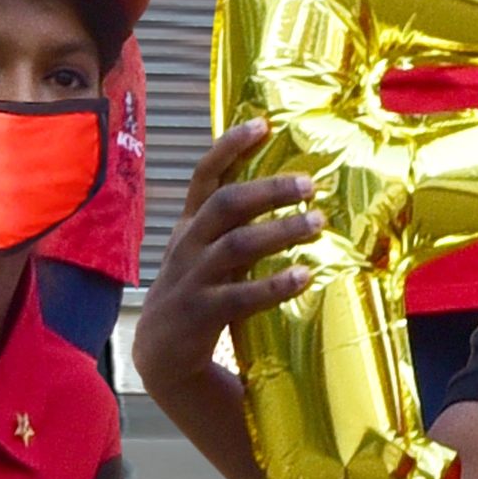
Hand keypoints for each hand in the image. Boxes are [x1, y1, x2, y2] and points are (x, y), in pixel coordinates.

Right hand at [129, 121, 320, 395]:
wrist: (160, 355)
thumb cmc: (196, 295)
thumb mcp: (205, 253)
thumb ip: (233, 226)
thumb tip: (286, 193)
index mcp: (190, 226)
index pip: (205, 176)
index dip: (230, 146)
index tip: (262, 123)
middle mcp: (187, 246)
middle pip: (226, 204)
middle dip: (268, 189)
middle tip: (309, 184)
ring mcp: (191, 280)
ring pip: (236, 244)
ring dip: (280, 231)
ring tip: (317, 223)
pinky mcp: (200, 315)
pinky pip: (240, 295)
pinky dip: (274, 284)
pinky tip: (304, 276)